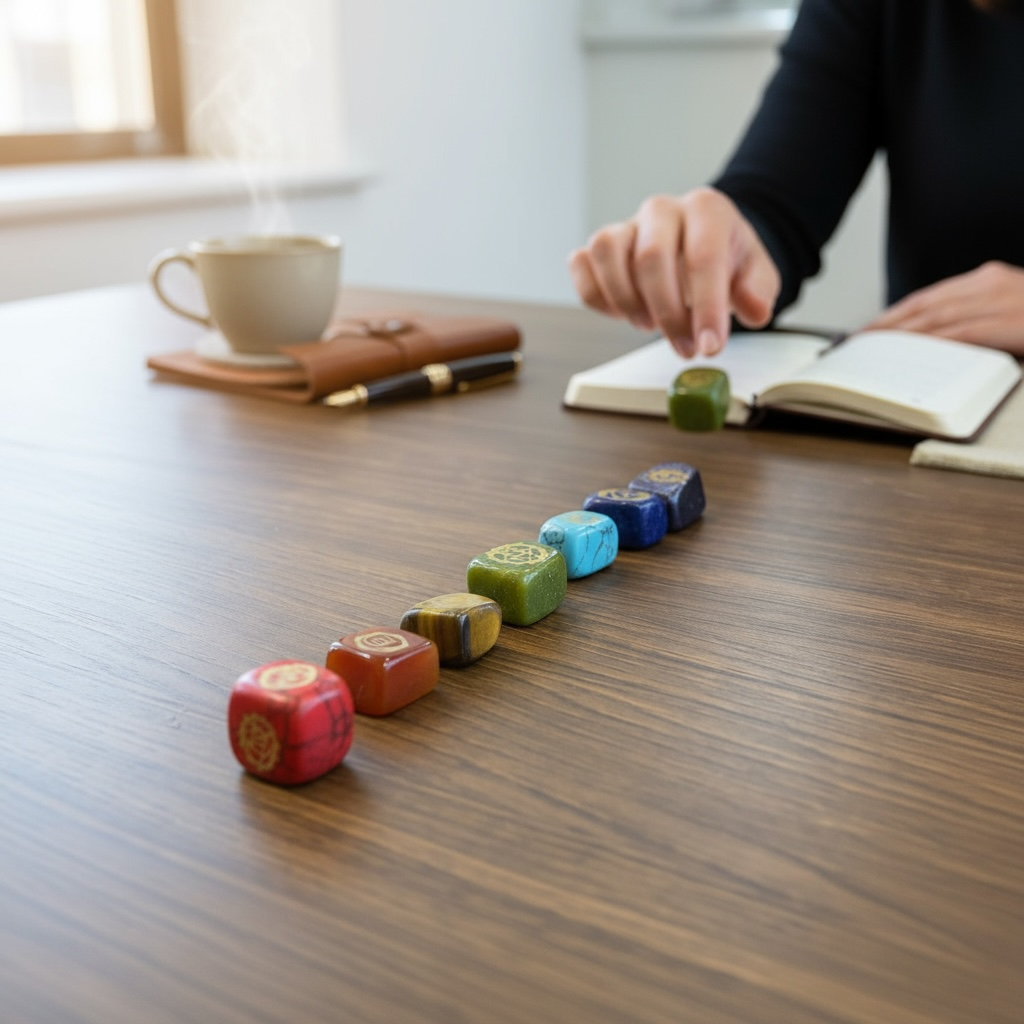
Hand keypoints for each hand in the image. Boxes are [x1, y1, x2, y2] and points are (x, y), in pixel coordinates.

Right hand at [567, 188, 780, 357]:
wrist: (699, 246)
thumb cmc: (724, 259)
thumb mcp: (755, 273)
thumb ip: (758, 291)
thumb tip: (754, 309)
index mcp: (706, 210)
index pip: (703, 257)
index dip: (706, 308)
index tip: (710, 346)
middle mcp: (662, 210)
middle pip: (650, 257)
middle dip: (667, 314)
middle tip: (684, 347)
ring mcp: (626, 225)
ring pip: (607, 253)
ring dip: (626, 301)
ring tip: (648, 324)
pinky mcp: (599, 245)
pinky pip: (581, 264)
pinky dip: (595, 294)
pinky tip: (620, 312)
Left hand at [866, 261, 1023, 354]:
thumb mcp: (1008, 307)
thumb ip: (976, 314)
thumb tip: (938, 337)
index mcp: (987, 279)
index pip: (930, 296)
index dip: (897, 312)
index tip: (873, 327)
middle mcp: (990, 283)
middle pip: (927, 303)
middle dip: (890, 322)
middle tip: (863, 339)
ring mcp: (1002, 300)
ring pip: (939, 316)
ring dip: (904, 333)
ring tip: (878, 347)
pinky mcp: (1013, 321)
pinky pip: (965, 331)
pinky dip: (936, 341)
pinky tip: (915, 352)